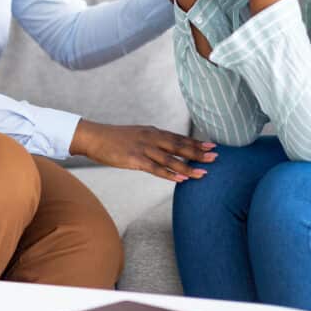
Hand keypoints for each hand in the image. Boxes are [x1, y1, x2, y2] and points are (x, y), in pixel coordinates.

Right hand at [69, 118, 216, 182]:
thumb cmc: (114, 139)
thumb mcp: (136, 136)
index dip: (196, 142)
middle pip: (179, 146)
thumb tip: (164, 149)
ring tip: (204, 172)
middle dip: (199, 152)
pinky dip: (171, 174)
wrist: (94, 137)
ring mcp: (143, 148)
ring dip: (189, 166)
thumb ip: (151, 141)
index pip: (179, 137)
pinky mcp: (135, 159)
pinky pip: (156, 168)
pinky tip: (182, 178)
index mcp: (152, 132)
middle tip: (216, 156)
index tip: (212, 146)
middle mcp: (151, 138)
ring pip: (171, 159)